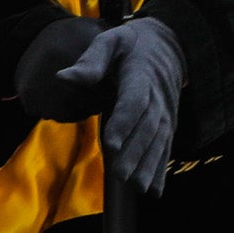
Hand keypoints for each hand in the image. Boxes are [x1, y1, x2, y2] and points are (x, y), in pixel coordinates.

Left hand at [24, 17, 186, 192]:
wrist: (170, 44)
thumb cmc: (132, 45)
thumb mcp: (111, 41)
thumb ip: (90, 60)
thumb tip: (63, 77)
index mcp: (141, 74)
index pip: (134, 100)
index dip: (124, 122)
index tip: (110, 143)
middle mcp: (158, 96)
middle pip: (148, 126)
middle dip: (135, 152)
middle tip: (120, 175)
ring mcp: (167, 111)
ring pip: (159, 140)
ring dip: (149, 165)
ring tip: (137, 187)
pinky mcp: (169, 122)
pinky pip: (166, 147)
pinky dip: (160, 169)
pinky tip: (153, 191)